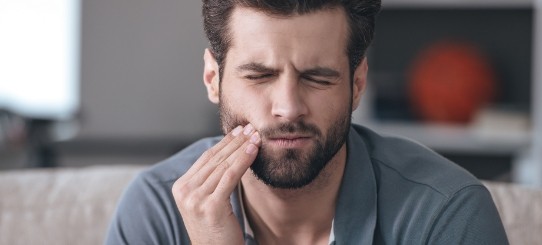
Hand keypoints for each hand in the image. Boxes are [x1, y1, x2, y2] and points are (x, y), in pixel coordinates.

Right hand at [172, 124, 260, 244]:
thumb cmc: (217, 230)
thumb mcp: (209, 201)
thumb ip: (211, 181)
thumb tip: (229, 153)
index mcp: (181, 187)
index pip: (205, 158)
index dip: (224, 143)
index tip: (239, 131)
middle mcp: (184, 191)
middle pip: (214, 159)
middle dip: (235, 141)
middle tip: (251, 128)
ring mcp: (195, 199)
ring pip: (223, 165)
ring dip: (242, 148)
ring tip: (256, 137)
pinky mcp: (210, 206)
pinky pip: (230, 176)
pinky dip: (243, 161)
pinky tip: (253, 151)